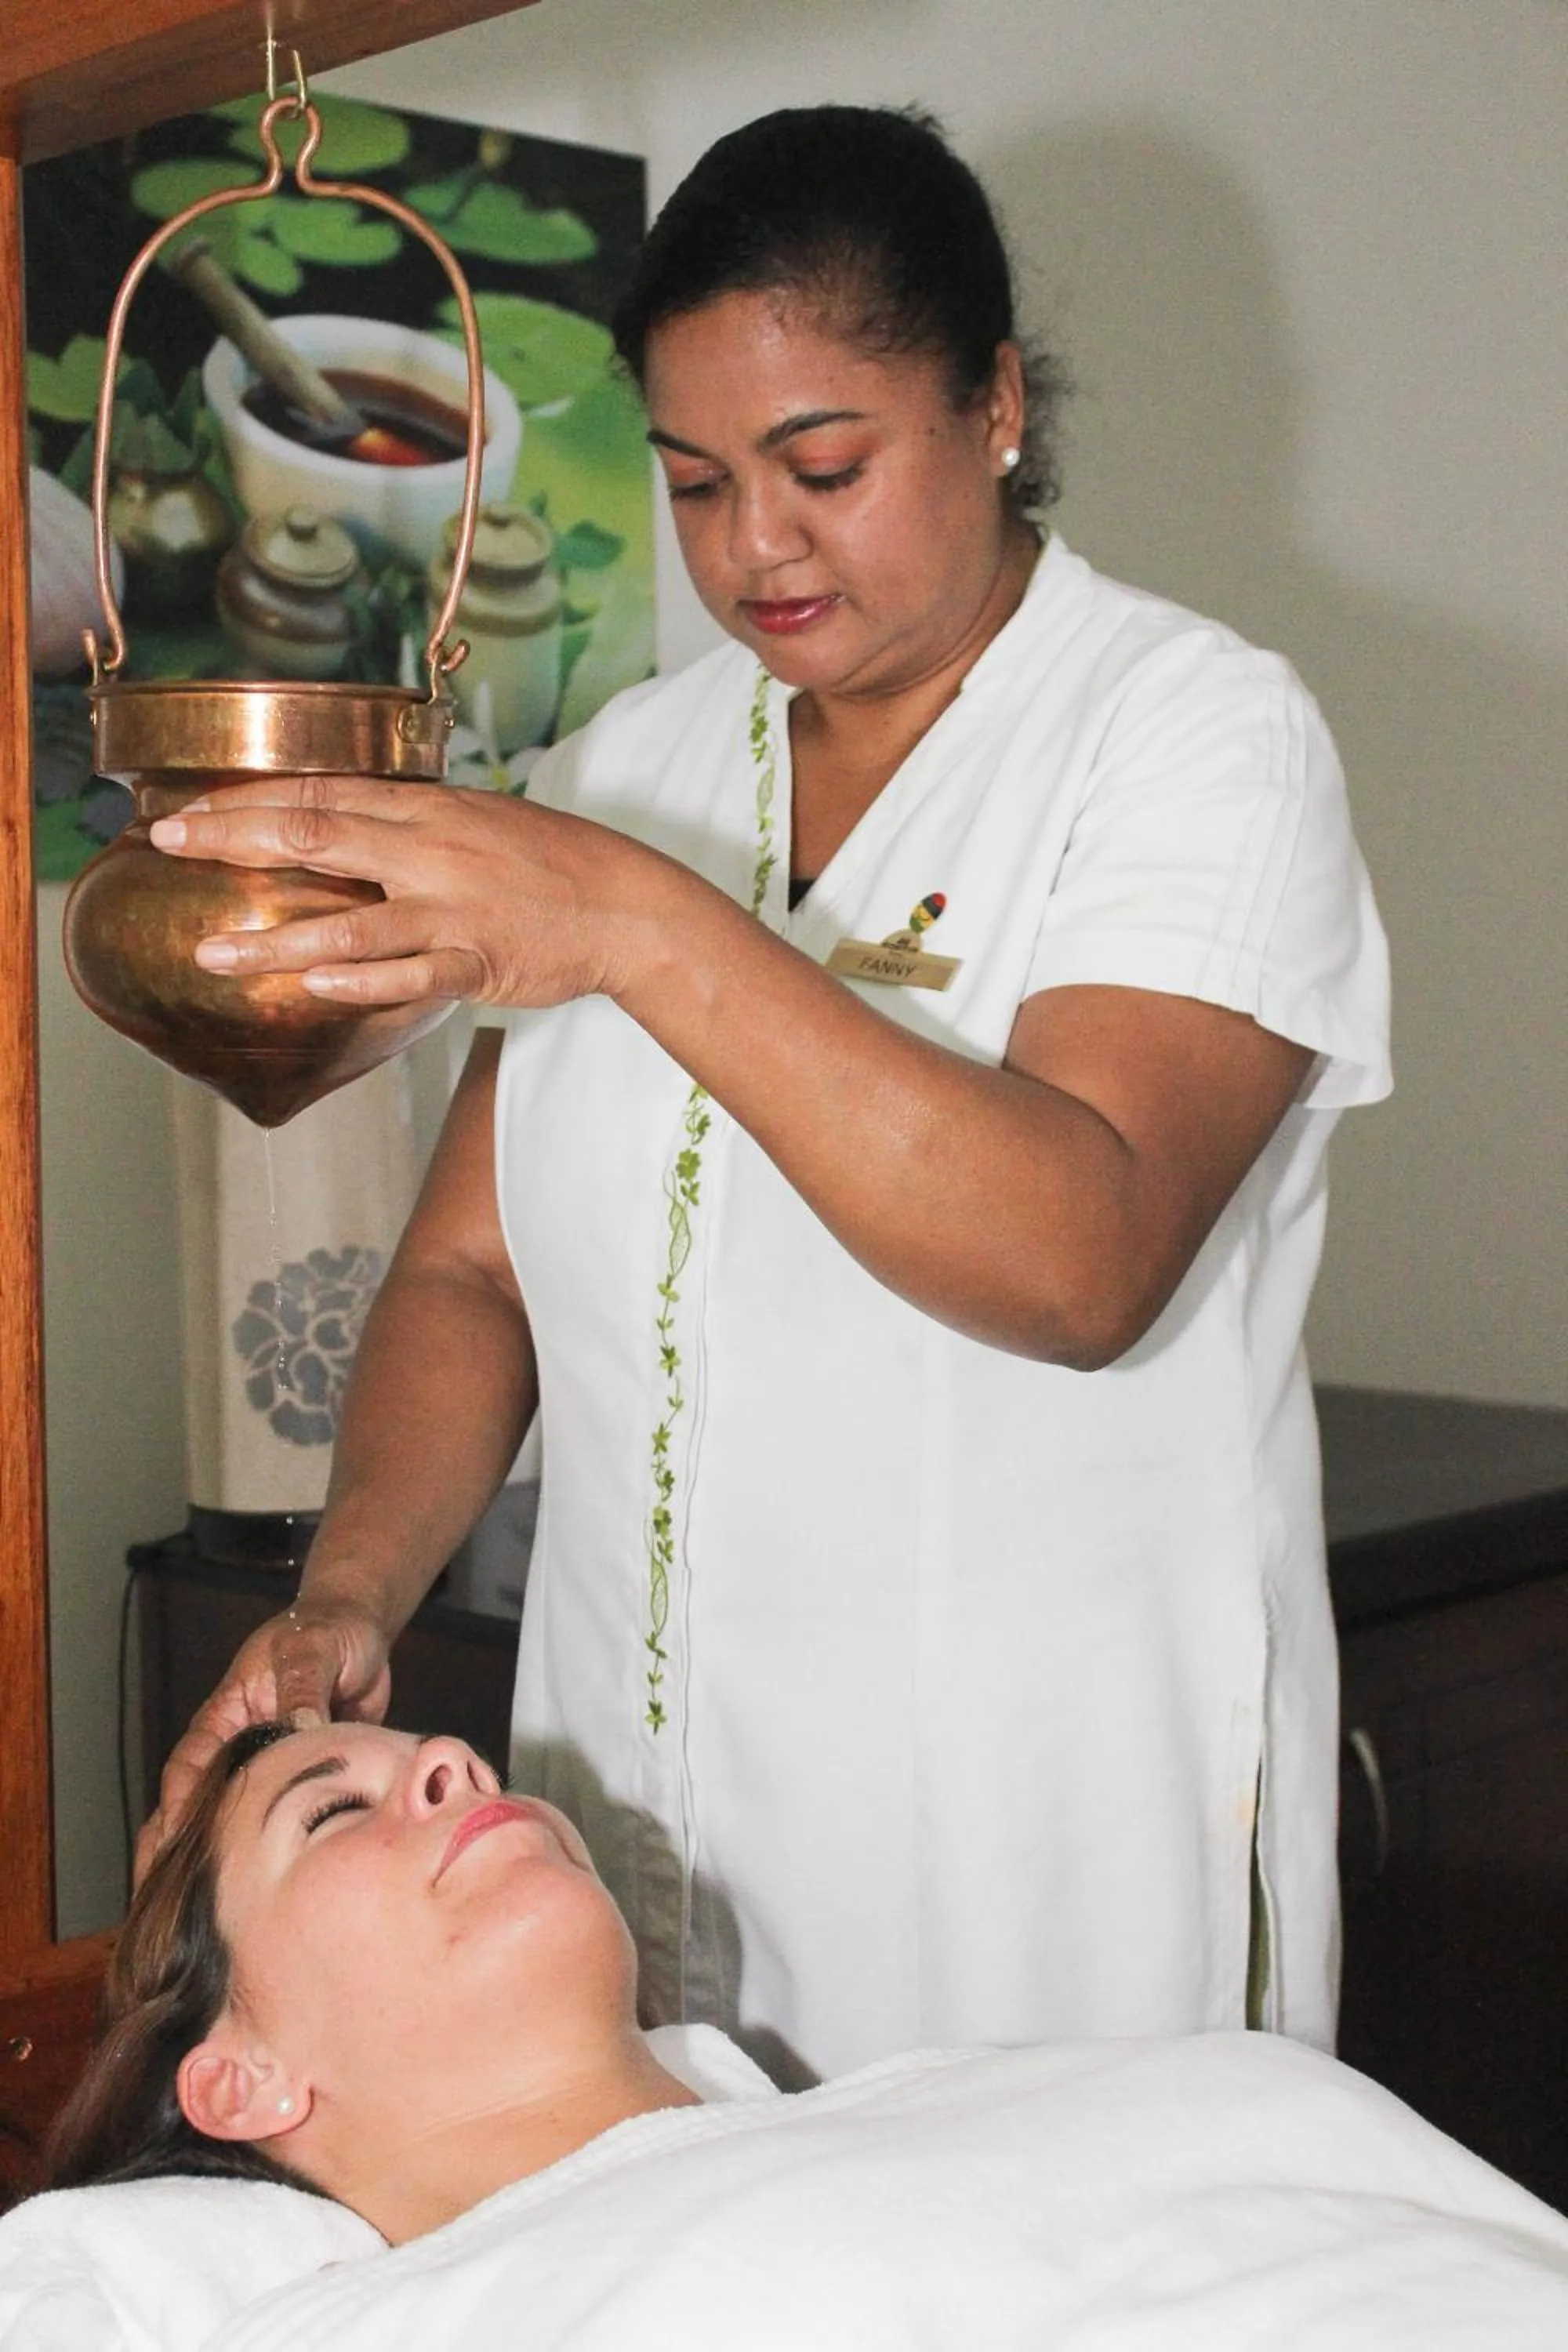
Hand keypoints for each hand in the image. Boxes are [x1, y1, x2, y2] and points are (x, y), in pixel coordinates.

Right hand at [135, 1595, 391, 1883]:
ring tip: (214, 1915)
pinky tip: (276, 1887)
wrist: (361, 1628)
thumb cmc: (326, 1631)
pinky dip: (275, 1849)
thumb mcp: (310, 1650)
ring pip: (238, 1819)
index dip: (176, 1811)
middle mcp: (240, 1745)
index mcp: (225, 1715)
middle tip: (171, 1909)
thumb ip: (302, 1688)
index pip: (187, 1769)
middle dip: (181, 1854)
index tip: (170, 1852)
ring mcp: (270, 1765)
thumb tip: (299, 1729)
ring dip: (227, 1859)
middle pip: (200, 1805)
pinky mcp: (304, 1777)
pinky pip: (283, 1818)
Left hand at [147, 774, 672, 1011]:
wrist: (626, 903)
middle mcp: (431, 851)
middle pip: (318, 837)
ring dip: (276, 940)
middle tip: (171, 845)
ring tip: (213, 954)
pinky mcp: (478, 960)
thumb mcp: (476, 822)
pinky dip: (361, 982)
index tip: (188, 811)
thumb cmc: (549, 864)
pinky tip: (315, 988)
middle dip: (237, 840)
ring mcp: (453, 909)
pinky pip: (411, 973)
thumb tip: (342, 825)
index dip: (249, 802)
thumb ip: (408, 827)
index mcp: (427, 811)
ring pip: (350, 924)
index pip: (321, 795)